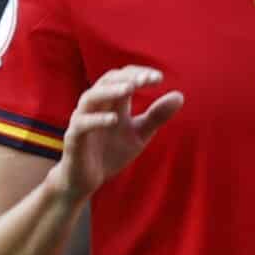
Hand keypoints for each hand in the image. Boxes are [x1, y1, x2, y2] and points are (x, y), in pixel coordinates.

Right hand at [50, 66, 184, 200]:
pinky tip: (114, 120)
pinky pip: (82, 124)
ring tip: (129, 89)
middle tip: (146, 79)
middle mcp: (96, 105)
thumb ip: (157, 116)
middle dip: (127, 78)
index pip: (125, 78)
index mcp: (112, 102)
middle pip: (108, 81)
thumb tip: (180, 95)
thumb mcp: (140, 134)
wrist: (88, 180)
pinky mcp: (74, 137)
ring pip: (91, 97)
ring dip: (110, 91)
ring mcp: (82, 119)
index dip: (140, 74)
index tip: (159, 78)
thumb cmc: (112, 152)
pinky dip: (97, 120)